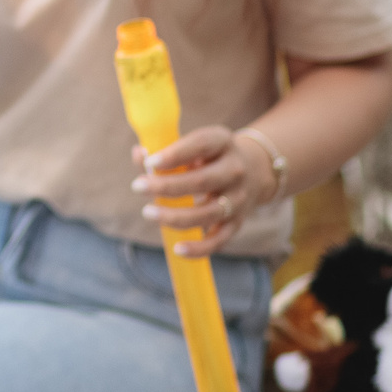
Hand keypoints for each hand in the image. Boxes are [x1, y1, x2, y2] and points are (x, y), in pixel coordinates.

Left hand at [130, 125, 274, 257]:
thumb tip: (139, 154)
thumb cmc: (208, 156)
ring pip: (209, 212)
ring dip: (176, 216)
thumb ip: (163, 149)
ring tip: (148, 212)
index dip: (175, 154)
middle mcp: (235, 170)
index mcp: (222, 142)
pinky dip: (200, 248)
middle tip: (137, 186)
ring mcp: (239, 198)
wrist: (254, 171)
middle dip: (167, 186)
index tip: (150, 162)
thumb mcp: (192, 145)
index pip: (201, 145)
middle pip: (203, 180)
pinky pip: (220, 239)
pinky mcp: (237, 222)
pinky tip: (178, 249)